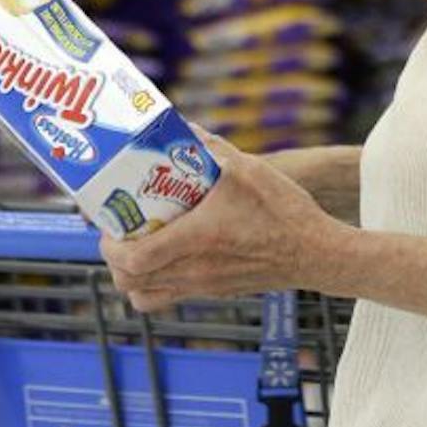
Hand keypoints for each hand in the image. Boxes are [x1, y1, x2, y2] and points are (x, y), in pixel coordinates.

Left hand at [99, 129, 347, 311]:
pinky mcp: (216, 293)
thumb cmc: (285, 212)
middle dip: (114, 260)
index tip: (110, 225)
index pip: (130, 260)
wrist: (318, 253)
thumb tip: (185, 128)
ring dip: (132, 276)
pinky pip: (169, 298)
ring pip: (145, 298)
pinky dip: (156, 283)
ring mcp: (204, 287)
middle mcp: (194, 270)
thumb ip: (212, 148)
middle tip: (121, 232)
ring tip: (139, 247)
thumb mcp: (248, 170)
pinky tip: (170, 256)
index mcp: (195, 241)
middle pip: (128, 283)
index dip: (109, 246)